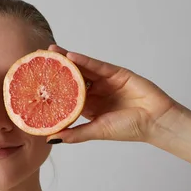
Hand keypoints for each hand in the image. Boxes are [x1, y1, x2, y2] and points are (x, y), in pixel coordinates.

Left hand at [46, 45, 180, 143]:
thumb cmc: (128, 129)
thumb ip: (75, 134)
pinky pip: (97, 65)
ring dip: (67, 60)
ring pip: (83, 69)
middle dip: (56, 71)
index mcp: (90, 108)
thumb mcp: (96, 131)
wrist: (155, 121)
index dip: (52, 90)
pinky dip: (85, 60)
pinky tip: (71, 55)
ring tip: (50, 52)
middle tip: (38, 61)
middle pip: (72, 79)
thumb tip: (50, 138)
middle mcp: (96, 93)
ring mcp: (106, 82)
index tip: (34, 85)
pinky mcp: (117, 73)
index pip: (67, 96)